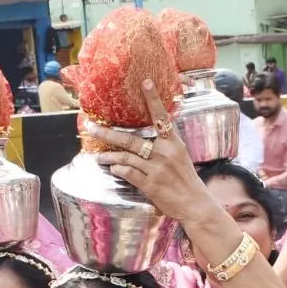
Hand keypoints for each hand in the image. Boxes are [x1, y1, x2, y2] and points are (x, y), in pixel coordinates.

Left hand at [89, 79, 211, 222]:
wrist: (195, 204)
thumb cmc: (186, 181)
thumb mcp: (180, 157)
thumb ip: (165, 146)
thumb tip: (146, 138)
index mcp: (174, 143)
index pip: (162, 117)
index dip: (153, 99)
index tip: (145, 82)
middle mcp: (164, 153)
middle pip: (131, 139)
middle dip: (108, 133)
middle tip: (91, 127)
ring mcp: (156, 169)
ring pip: (126, 156)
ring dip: (109, 156)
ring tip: (98, 156)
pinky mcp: (150, 184)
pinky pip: (128, 172)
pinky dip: (119, 169)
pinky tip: (114, 169)